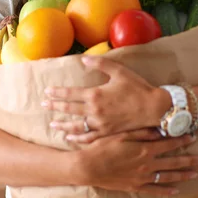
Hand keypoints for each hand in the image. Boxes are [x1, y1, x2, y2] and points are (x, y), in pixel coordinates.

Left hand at [43, 55, 171, 142]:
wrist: (154, 108)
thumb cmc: (137, 87)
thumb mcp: (119, 71)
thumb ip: (100, 63)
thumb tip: (82, 59)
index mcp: (95, 94)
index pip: (70, 94)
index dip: (57, 93)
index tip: (46, 92)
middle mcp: (95, 111)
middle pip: (69, 109)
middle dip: (55, 106)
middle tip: (43, 104)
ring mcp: (101, 124)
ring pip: (76, 125)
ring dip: (63, 125)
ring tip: (52, 124)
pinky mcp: (108, 133)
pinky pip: (89, 137)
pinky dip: (78, 138)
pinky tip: (70, 138)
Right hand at [75, 130, 197, 195]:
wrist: (88, 167)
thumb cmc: (102, 147)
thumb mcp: (120, 134)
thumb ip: (140, 132)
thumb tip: (158, 130)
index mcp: (144, 149)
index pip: (168, 144)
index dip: (181, 140)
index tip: (191, 137)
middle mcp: (147, 164)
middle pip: (173, 162)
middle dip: (189, 160)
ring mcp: (142, 177)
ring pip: (168, 177)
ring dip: (182, 175)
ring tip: (195, 174)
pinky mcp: (135, 186)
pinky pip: (154, 190)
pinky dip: (165, 190)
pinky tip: (175, 191)